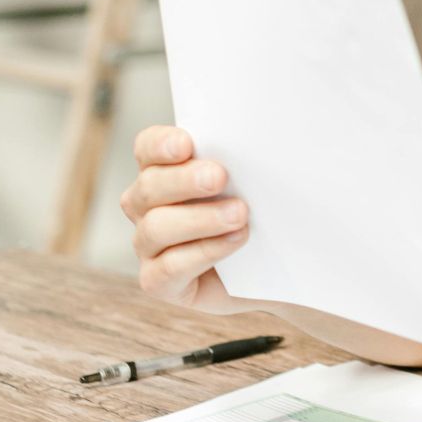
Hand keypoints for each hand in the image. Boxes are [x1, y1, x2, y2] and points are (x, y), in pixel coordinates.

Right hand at [119, 126, 251, 313]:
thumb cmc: (261, 215)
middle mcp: (146, 206)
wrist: (274, 270)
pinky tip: (235, 240)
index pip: (147, 148)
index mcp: (163, 171)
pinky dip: (204, 251)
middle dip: (184, 180)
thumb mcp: (255, 183)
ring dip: (199, 219)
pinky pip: (169, 267)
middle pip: (149, 187)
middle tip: (220, 177)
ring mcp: (148, 246)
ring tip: (239, 214)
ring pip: (156, 227)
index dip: (160, 144)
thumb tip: (260, 139)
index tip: (187, 144)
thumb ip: (243, 162)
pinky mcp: (159, 282)